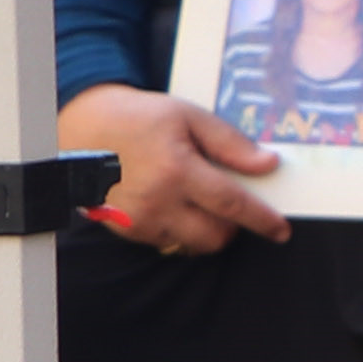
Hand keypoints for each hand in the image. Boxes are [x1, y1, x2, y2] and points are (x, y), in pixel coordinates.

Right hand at [58, 82, 281, 257]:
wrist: (81, 127)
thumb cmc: (139, 118)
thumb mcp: (188, 117)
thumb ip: (230, 143)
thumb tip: (268, 164)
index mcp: (177, 171)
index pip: (231, 204)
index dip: (261, 220)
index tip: (281, 230)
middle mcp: (157, 202)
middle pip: (213, 236)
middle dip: (233, 227)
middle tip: (232, 205)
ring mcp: (137, 220)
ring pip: (190, 244)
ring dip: (206, 230)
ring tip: (200, 202)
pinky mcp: (123, 229)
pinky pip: (165, 242)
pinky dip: (180, 231)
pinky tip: (175, 205)